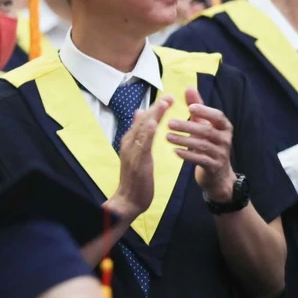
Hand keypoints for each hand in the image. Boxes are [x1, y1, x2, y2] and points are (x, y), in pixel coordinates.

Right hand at [106, 96, 171, 219]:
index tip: (167, 99)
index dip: (154, 109)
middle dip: (156, 108)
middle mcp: (128, 143)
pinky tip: (154, 123)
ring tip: (164, 104)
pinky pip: (142, 144)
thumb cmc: (135, 179)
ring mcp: (131, 151)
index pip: (142, 120)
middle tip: (169, 97)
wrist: (128, 199)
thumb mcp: (137, 154)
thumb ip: (138, 134)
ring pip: (142, 129)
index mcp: (129, 141)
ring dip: (153, 115)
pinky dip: (147, 132)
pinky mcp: (137, 160)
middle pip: (142, 121)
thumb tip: (139, 114)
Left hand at [168, 87, 235, 200]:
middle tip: (169, 123)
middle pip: (207, 131)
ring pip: (202, 145)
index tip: (189, 107)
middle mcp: (225, 139)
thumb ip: (198, 107)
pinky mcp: (214, 166)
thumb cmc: (209, 144)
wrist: (217, 174)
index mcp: (224, 127)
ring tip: (167, 137)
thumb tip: (189, 87)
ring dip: (184, 140)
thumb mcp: (205, 125)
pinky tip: (175, 151)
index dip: (205, 111)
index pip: (217, 116)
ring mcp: (221, 154)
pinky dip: (188, 155)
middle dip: (187, 126)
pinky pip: (200, 160)